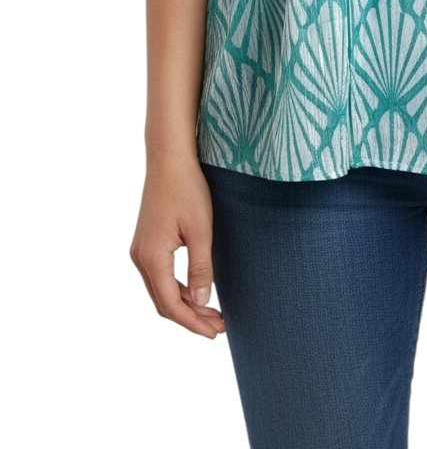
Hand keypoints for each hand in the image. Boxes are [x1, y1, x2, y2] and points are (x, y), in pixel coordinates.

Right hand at [129, 156, 225, 338]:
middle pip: (163, 302)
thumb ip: (201, 268)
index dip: (192, 322)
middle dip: (191, 317)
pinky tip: (197, 291)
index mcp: (152, 258)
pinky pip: (160, 276)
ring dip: (186, 304)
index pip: (171, 304)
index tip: (214, 332)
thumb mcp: (201, 230)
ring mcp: (140, 251)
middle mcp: (140, 258)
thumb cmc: (187, 190)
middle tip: (219, 326)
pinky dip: (178, 289)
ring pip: (161, 290)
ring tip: (213, 313)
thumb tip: (202, 301)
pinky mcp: (146, 243)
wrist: (168, 160)